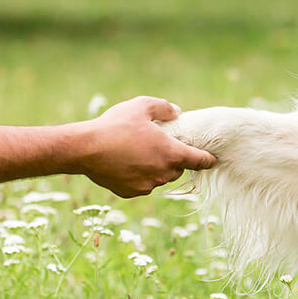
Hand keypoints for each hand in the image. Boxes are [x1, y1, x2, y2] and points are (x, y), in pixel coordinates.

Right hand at [78, 96, 216, 197]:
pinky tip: (125, 162)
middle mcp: (163, 173)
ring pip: (159, 177)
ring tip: (137, 151)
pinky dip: (139, 175)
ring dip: (156, 167)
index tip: (212, 159)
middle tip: (158, 145)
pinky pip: (142, 184)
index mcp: (171, 153)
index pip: (199, 160)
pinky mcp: (132, 192)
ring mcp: (147, 185)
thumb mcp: (141, 106)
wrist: (85, 149)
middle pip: (177, 168)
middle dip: (172, 158)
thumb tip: (177, 112)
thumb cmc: (115, 125)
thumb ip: (164, 107)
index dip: (208, 159)